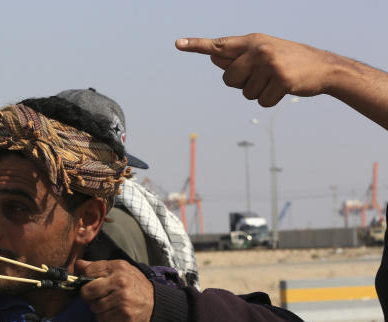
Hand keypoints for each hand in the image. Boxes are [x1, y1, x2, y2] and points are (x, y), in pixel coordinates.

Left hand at [76, 259, 153, 321]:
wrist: (155, 304)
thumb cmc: (133, 286)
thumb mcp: (119, 271)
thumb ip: (97, 267)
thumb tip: (78, 264)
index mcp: (118, 267)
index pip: (88, 272)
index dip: (86, 280)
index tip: (93, 285)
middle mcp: (120, 281)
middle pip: (87, 292)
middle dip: (89, 297)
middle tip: (98, 298)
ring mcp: (123, 298)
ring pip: (94, 307)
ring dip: (99, 310)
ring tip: (110, 306)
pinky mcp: (124, 314)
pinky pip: (102, 319)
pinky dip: (106, 319)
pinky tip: (115, 314)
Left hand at [176, 33, 336, 106]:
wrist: (323, 67)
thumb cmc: (288, 61)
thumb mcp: (263, 54)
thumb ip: (238, 58)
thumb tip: (212, 58)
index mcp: (252, 41)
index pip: (219, 45)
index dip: (197, 45)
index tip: (178, 44)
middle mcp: (259, 49)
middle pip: (228, 79)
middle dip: (242, 84)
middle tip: (263, 76)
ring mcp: (270, 64)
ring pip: (244, 93)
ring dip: (258, 93)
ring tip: (275, 80)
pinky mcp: (281, 79)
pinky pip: (261, 101)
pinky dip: (270, 100)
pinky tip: (283, 88)